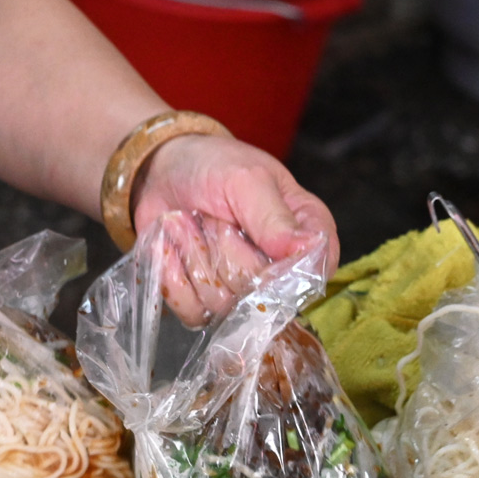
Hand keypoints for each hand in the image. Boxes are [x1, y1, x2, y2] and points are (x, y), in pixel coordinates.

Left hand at [132, 134, 338, 323]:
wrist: (163, 170)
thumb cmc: (213, 166)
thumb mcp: (246, 180)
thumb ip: (274, 218)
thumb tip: (308, 249)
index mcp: (304, 232)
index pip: (315, 272)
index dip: (285, 267)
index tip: (256, 238)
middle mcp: (277, 268)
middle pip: (260, 290)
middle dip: (226, 247)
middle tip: (216, 216)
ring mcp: (240, 289)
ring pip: (224, 304)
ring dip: (196, 257)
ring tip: (193, 223)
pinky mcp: (205, 301)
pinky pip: (193, 311)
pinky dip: (173, 275)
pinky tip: (174, 247)